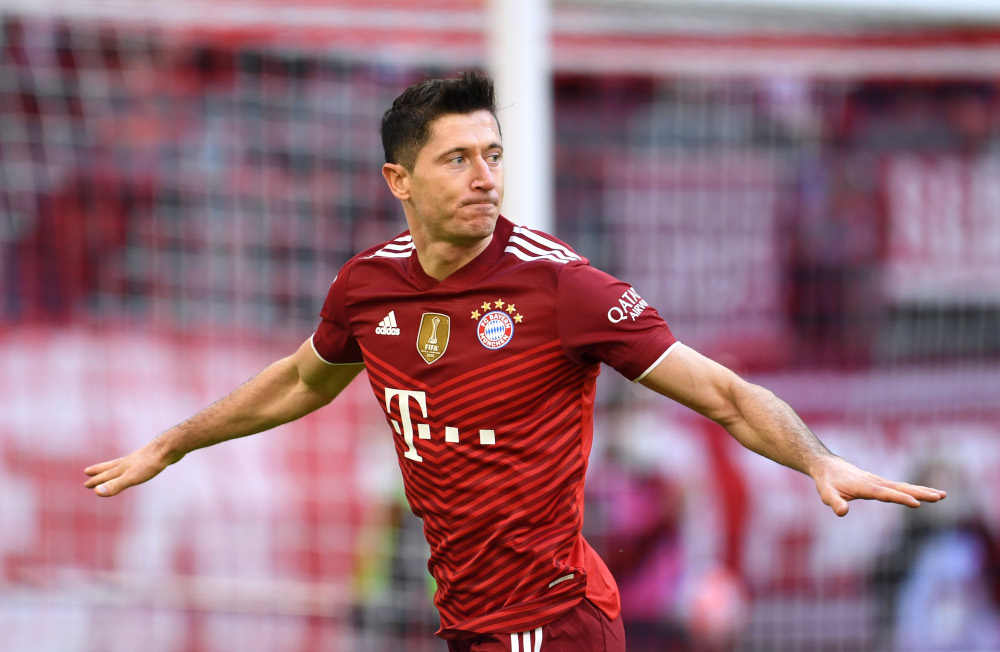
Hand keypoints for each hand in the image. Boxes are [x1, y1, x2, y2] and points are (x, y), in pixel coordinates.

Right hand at [83, 443, 179, 496]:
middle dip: (99, 471)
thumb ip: (115, 484)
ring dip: (113, 468)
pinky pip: (137, 464)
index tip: (86, 485)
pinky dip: (132, 466)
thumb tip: (96, 492)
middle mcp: (128, 462)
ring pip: (122, 464)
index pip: (106, 475)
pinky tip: (138, 466)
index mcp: (122, 467)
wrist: (169, 447)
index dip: (96, 481)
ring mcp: (139, 459)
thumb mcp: (132, 477)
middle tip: (87, 471)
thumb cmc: (151, 463)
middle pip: (110, 467)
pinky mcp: (150, 459)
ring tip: (111, 468)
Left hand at [812, 456, 946, 516]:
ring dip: (922, 491)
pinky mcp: (880, 483)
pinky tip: (925, 494)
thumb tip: (842, 512)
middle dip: (920, 493)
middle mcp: (876, 483)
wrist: (827, 466)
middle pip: (901, 488)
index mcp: (865, 487)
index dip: (901, 498)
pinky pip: (900, 487)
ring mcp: (879, 482)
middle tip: (940, 497)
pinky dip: (914, 490)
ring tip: (942, 495)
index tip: (917, 504)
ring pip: (904, 487)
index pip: (886, 494)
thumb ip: (834, 503)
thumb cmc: (827, 483)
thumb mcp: (826, 494)